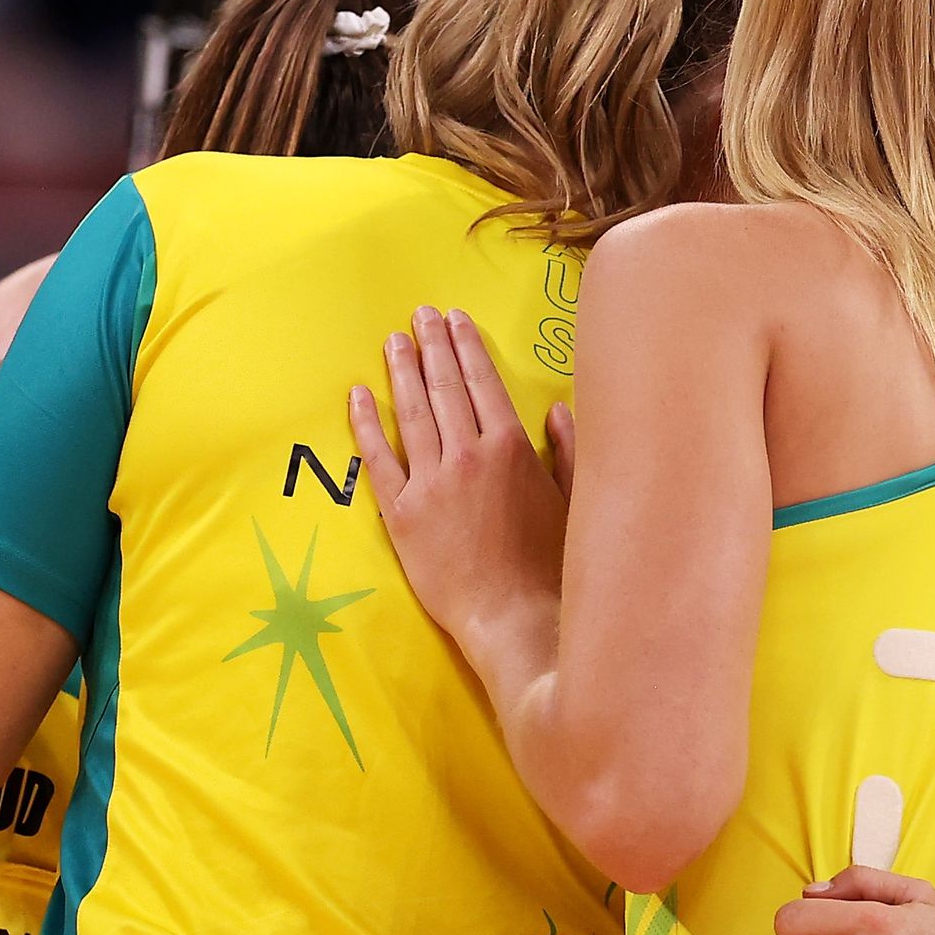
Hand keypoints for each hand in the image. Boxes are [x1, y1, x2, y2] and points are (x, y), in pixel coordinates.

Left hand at [348, 308, 571, 660]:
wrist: (516, 618)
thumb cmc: (554, 567)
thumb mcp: (575, 502)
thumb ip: (567, 452)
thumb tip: (558, 412)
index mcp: (512, 449)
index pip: (483, 382)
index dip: (466, 347)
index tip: (455, 320)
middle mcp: (468, 456)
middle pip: (444, 388)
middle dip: (432, 346)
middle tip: (420, 315)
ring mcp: (431, 483)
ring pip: (412, 414)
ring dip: (402, 372)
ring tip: (394, 341)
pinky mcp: (403, 514)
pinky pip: (378, 459)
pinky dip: (367, 424)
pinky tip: (359, 395)